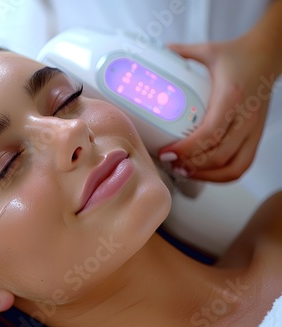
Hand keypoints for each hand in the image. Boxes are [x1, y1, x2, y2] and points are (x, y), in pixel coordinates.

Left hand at [159, 36, 276, 181]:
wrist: (270, 54)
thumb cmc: (239, 54)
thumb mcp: (208, 50)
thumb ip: (180, 52)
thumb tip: (156, 51)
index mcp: (231, 96)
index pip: (210, 132)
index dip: (187, 149)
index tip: (167, 152)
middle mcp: (245, 116)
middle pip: (219, 155)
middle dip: (191, 164)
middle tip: (169, 162)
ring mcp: (253, 129)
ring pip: (233, 166)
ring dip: (206, 174)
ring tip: (183, 170)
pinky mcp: (256, 136)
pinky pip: (242, 165)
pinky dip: (222, 175)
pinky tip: (202, 171)